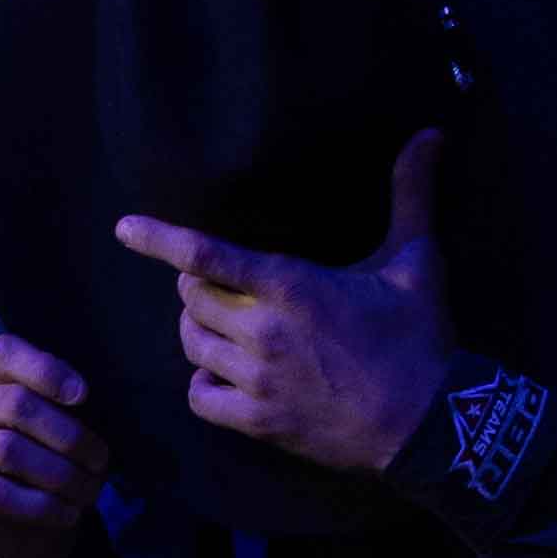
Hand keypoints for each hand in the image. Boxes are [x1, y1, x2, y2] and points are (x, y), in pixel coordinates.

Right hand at [0, 336, 107, 557]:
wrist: (35, 525)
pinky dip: (40, 506)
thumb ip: (73, 408)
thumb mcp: (71, 427)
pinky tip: (66, 513)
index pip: (5, 353)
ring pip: (6, 450)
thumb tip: (83, 398)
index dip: (45, 370)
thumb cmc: (56, 460)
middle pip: (15, 403)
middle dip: (67, 435)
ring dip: (59, 474)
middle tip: (98, 461)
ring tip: (87, 491)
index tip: (82, 396)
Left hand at [113, 133, 454, 477]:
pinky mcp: (258, 421)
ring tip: (225, 327)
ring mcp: (257, 379)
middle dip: (198, 287)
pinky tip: (224, 375)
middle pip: (190, 298)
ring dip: (199, 331)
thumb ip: (411, 194)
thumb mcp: (416, 261)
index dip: (159, 239)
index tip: (124, 228)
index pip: (206, 255)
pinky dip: (203, 384)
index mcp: (289, 284)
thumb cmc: (419, 338)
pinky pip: (198, 396)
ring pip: (191, 344)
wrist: (429, 423)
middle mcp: (263, 329)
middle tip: (222, 288)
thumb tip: (431, 134)